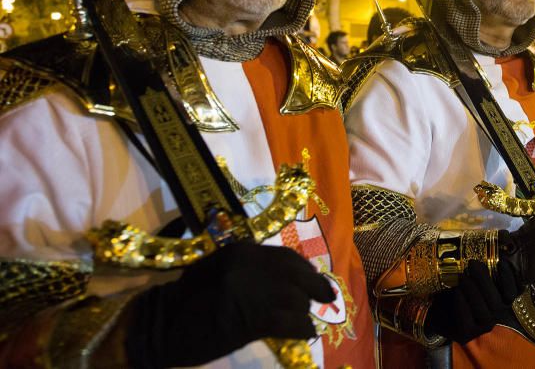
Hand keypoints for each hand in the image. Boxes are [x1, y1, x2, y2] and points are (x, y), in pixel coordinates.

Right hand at [125, 243, 331, 368]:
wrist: (158, 326)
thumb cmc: (184, 301)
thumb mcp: (216, 269)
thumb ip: (248, 267)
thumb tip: (282, 277)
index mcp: (242, 250)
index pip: (286, 257)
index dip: (305, 269)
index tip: (315, 278)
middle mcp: (251, 264)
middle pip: (298, 275)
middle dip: (316, 287)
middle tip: (327, 297)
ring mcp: (254, 291)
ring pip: (296, 299)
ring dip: (303, 311)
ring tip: (304, 319)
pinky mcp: (255, 318)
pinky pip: (292, 322)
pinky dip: (303, 328)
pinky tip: (306, 332)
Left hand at [424, 260, 519, 342]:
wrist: (432, 304)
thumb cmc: (455, 283)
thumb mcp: (470, 268)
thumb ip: (487, 254)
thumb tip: (505, 236)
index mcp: (499, 297)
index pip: (514, 292)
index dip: (511, 278)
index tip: (502, 262)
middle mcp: (495, 313)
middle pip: (499, 300)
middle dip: (486, 280)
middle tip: (473, 264)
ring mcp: (481, 325)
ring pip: (486, 311)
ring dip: (474, 291)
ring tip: (462, 277)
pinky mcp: (466, 333)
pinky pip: (468, 320)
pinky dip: (463, 304)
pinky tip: (456, 291)